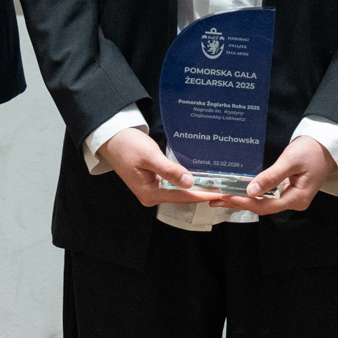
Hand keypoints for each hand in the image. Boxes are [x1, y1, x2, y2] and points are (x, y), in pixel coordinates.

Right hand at [97, 127, 227, 207]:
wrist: (112, 139)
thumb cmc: (128, 146)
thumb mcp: (150, 156)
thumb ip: (169, 170)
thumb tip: (189, 182)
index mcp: (150, 194)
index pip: (183, 197)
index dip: (203, 195)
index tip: (222, 193)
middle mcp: (151, 197)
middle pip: (182, 197)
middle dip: (202, 193)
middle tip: (224, 188)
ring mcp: (152, 191)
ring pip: (179, 192)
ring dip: (196, 188)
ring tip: (217, 183)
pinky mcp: (153, 183)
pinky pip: (173, 186)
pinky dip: (186, 182)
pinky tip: (200, 178)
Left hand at [212, 136, 337, 215]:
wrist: (328, 144)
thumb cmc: (312, 150)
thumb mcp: (290, 161)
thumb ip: (271, 176)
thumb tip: (251, 190)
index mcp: (297, 198)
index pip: (265, 206)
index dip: (244, 202)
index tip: (226, 196)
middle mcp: (294, 202)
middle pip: (262, 207)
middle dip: (238, 203)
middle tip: (215, 200)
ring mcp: (291, 197)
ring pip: (263, 202)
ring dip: (243, 199)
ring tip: (222, 196)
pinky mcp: (288, 190)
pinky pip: (268, 195)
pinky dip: (252, 193)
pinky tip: (239, 191)